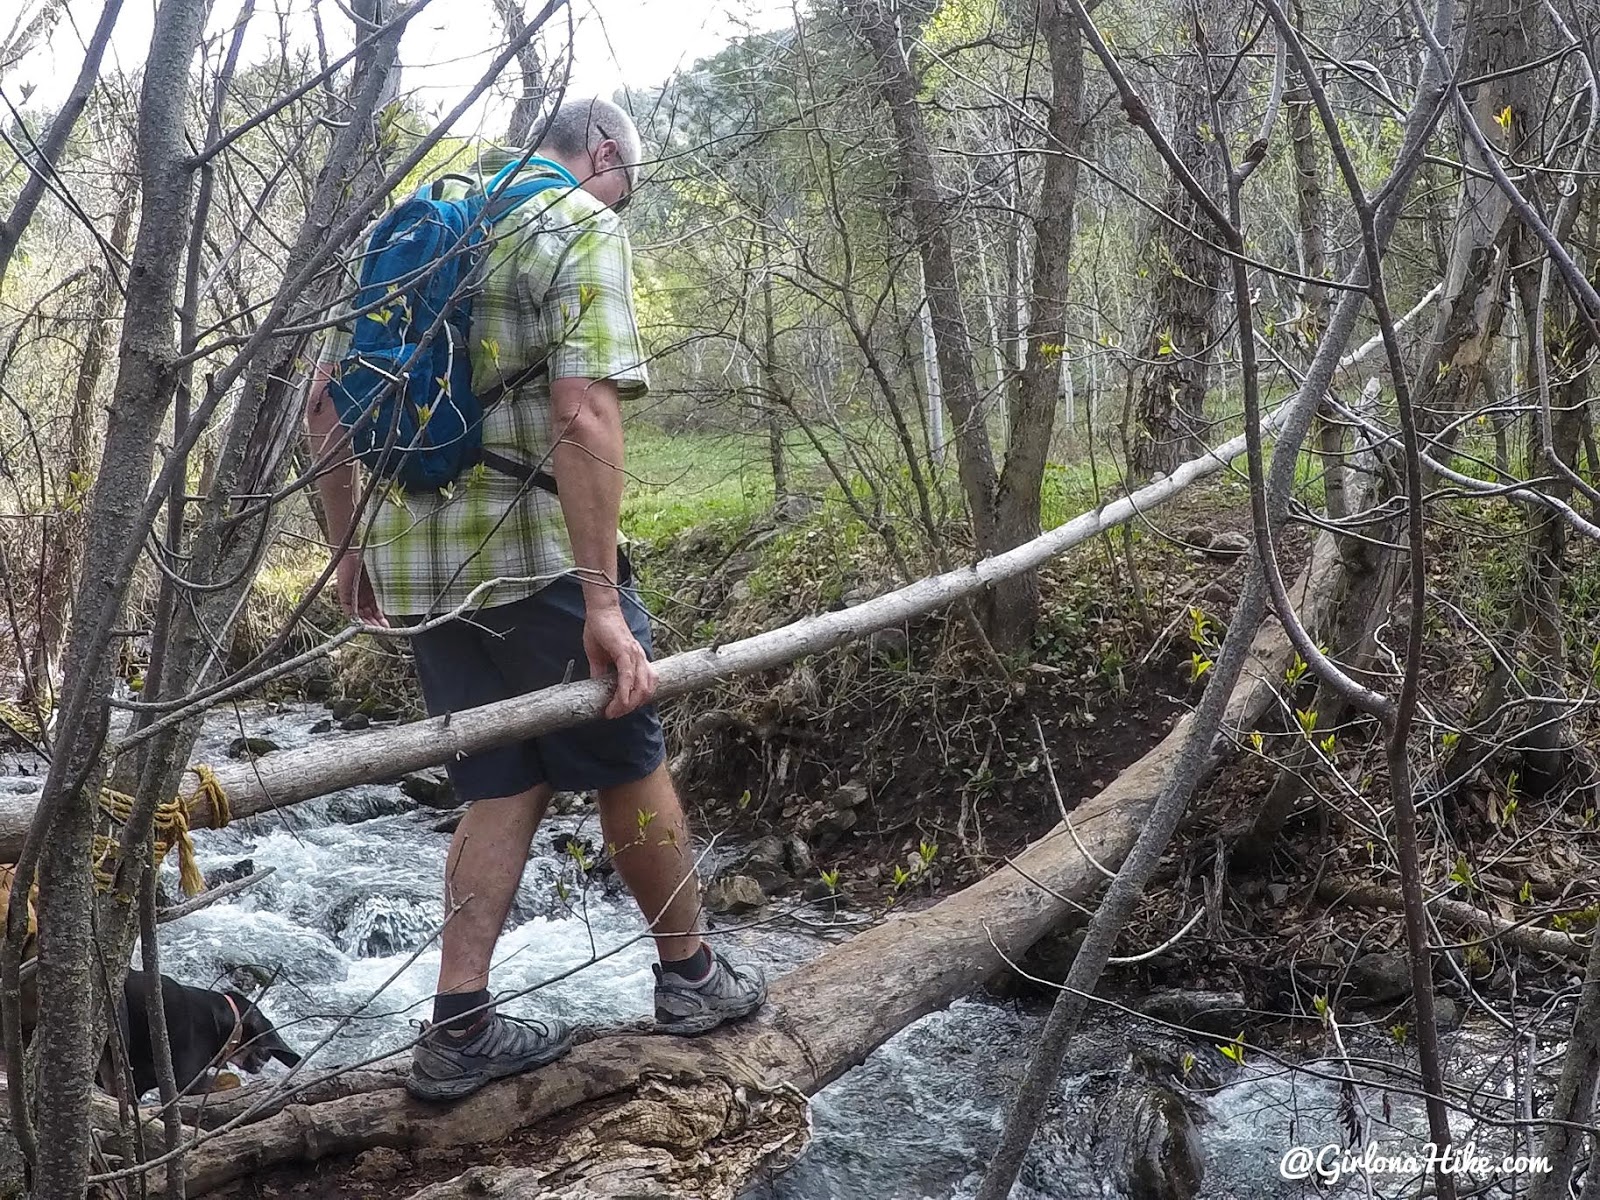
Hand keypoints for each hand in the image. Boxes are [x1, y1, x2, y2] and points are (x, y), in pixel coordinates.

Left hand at [335, 550, 386, 625]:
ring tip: (377, 631)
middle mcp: (361, 596)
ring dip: (368, 624)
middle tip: (384, 632)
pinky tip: (365, 624)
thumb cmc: (371, 559)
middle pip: (368, 615)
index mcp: (370, 592)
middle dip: (376, 624)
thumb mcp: (382, 576)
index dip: (381, 619)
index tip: (388, 627)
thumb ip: (387, 587)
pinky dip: (356, 618)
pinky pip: (349, 611)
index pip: (376, 610)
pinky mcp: (344, 595)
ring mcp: (352, 596)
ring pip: (360, 616)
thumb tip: (404, 594)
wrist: (357, 549)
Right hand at [583, 603, 656, 717]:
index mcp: (637, 661)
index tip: (616, 712)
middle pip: (645, 691)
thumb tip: (597, 689)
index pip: (644, 688)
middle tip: (614, 714)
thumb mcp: (599, 658)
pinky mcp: (625, 651)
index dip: (633, 703)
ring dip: (628, 704)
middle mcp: (640, 659)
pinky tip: (618, 702)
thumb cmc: (600, 631)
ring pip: (641, 687)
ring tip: (613, 711)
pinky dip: (625, 692)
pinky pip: (628, 676)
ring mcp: (635, 655)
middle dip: (630, 708)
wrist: (599, 610)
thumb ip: (600, 673)